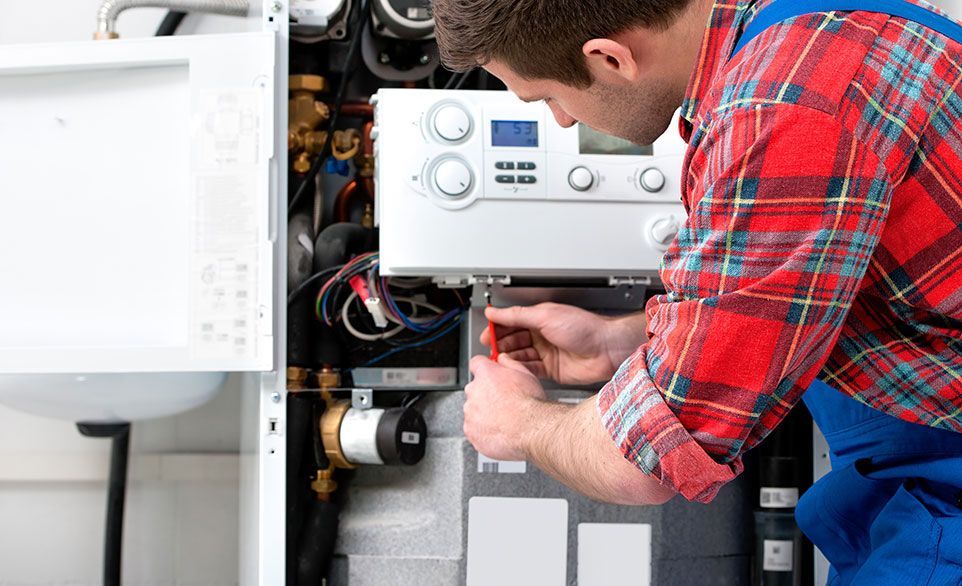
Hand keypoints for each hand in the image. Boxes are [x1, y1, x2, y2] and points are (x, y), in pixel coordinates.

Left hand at [464, 354, 547, 461]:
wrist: (530, 429)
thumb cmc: (529, 403)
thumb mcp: (526, 374)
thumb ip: (509, 363)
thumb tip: (503, 359)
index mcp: (486, 374)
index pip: (476, 363)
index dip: (484, 369)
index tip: (488, 374)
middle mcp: (474, 390)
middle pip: (475, 388)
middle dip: (486, 393)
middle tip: (503, 402)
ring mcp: (470, 412)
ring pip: (474, 409)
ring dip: (484, 412)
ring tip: (503, 419)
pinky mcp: (470, 430)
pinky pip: (473, 428)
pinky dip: (483, 430)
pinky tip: (499, 430)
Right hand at [481, 303, 646, 384]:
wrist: (607, 349)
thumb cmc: (585, 329)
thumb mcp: (545, 316)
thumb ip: (517, 315)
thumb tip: (495, 312)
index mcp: (540, 318)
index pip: (512, 322)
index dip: (498, 327)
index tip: (487, 333)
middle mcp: (542, 335)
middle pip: (514, 340)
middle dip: (501, 344)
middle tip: (490, 349)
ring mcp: (547, 353)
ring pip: (520, 356)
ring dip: (509, 358)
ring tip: (500, 360)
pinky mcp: (551, 370)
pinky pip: (530, 369)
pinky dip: (520, 369)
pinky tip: (513, 369)